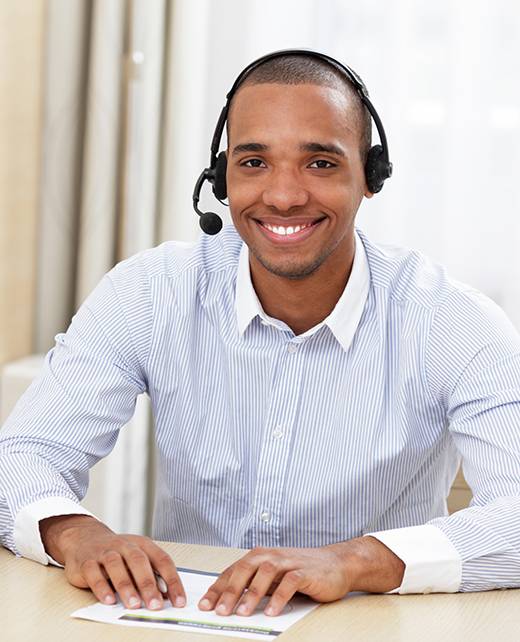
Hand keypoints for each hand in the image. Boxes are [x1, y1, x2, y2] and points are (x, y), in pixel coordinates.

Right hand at [39, 514, 185, 609]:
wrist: (85, 538)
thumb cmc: (118, 552)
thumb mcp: (137, 559)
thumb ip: (151, 575)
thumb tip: (166, 598)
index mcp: (143, 545)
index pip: (162, 560)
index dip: (172, 581)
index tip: (178, 601)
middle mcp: (125, 545)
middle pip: (139, 562)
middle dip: (148, 585)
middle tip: (155, 605)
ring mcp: (105, 552)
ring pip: (116, 566)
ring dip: (126, 586)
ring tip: (134, 604)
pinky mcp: (87, 562)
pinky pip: (94, 573)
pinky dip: (102, 587)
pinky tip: (109, 600)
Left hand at [197, 537, 404, 616]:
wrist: (336, 563)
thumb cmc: (301, 571)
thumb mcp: (273, 577)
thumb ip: (255, 585)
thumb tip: (228, 602)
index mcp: (260, 556)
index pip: (233, 571)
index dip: (218, 588)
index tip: (205, 605)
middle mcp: (271, 555)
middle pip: (245, 569)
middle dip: (230, 591)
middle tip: (219, 611)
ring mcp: (288, 562)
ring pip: (265, 573)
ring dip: (251, 594)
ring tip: (241, 613)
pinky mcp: (305, 571)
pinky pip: (290, 582)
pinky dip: (279, 597)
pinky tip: (272, 612)